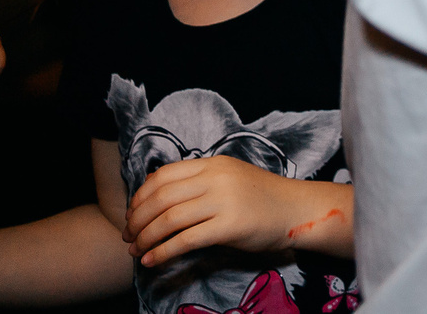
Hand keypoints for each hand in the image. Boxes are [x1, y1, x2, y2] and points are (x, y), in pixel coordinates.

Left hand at [122, 155, 348, 266]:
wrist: (297, 210)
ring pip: (169, 219)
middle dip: (137, 220)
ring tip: (136, 251)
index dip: (140, 197)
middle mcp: (217, 178)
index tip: (131, 214)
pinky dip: (163, 252)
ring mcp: (224, 201)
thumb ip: (198, 181)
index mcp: (214, 164)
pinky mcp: (230, 226)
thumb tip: (155, 191)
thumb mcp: (229, 178)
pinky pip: (186, 240)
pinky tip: (152, 261)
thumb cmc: (262, 197)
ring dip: (146, 238)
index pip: (163, 176)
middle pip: (161, 198)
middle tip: (129, 237)